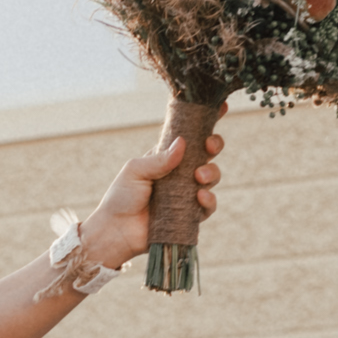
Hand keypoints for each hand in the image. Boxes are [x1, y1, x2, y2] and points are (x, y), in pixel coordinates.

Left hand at [81, 119, 222, 274]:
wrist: (116, 231)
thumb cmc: (121, 197)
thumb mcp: (136, 170)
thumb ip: (159, 159)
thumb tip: (182, 143)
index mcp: (167, 157)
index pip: (190, 136)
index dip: (206, 122)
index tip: (221, 107)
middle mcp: (181, 173)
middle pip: (207, 153)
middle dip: (214, 145)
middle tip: (209, 145)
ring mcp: (187, 193)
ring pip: (212, 177)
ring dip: (211, 172)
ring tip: (199, 177)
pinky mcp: (190, 215)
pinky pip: (208, 206)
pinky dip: (209, 200)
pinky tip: (200, 196)